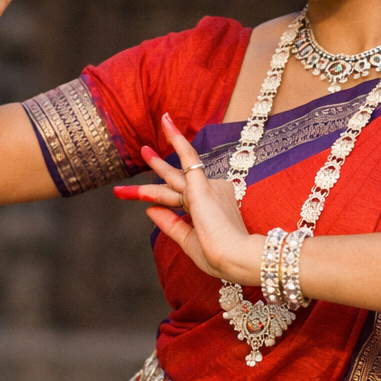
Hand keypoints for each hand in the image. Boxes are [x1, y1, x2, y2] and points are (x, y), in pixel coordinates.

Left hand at [113, 114, 263, 284]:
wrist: (236, 257)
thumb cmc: (220, 257)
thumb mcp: (189, 242)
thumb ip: (170, 225)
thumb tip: (149, 209)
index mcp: (212, 208)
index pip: (183, 201)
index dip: (163, 200)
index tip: (148, 202)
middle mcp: (212, 194)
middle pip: (176, 185)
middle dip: (159, 175)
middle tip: (146, 154)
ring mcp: (207, 188)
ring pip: (174, 177)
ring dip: (157, 165)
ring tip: (144, 150)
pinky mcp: (202, 185)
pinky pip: (188, 156)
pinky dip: (176, 139)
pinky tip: (166, 123)